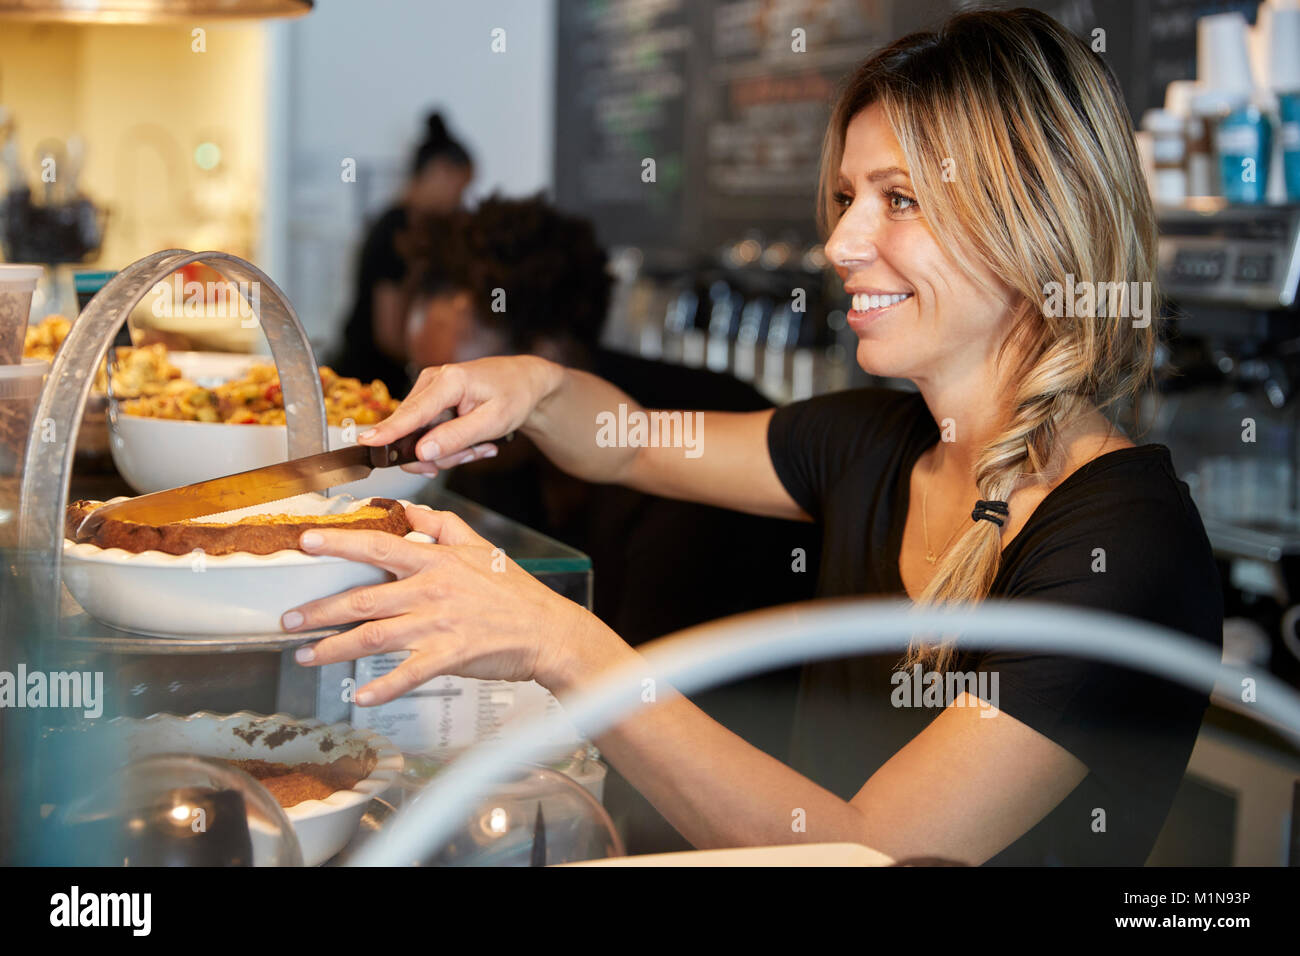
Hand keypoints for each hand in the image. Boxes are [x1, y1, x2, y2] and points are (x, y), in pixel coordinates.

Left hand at [280, 504, 597, 704]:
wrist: (547, 630)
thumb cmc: (513, 592)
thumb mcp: (480, 546)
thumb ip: (441, 525)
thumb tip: (408, 511)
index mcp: (435, 562)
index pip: (379, 545)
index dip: (339, 543)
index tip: (305, 542)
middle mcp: (431, 591)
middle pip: (363, 599)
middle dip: (319, 611)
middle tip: (286, 619)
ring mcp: (439, 625)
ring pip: (375, 636)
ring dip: (334, 649)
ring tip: (305, 656)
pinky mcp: (450, 656)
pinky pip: (409, 673)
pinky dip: (384, 686)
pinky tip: (361, 696)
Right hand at [357, 356, 561, 475]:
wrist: (524, 381)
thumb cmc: (514, 395)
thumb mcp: (493, 422)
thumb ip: (457, 437)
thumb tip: (423, 452)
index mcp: (448, 381)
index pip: (412, 413)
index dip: (388, 431)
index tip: (365, 442)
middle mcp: (432, 381)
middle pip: (415, 432)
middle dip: (444, 453)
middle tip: (476, 452)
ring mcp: (429, 390)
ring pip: (423, 437)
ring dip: (451, 450)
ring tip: (481, 444)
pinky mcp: (431, 400)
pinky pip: (430, 433)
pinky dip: (451, 443)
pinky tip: (473, 440)